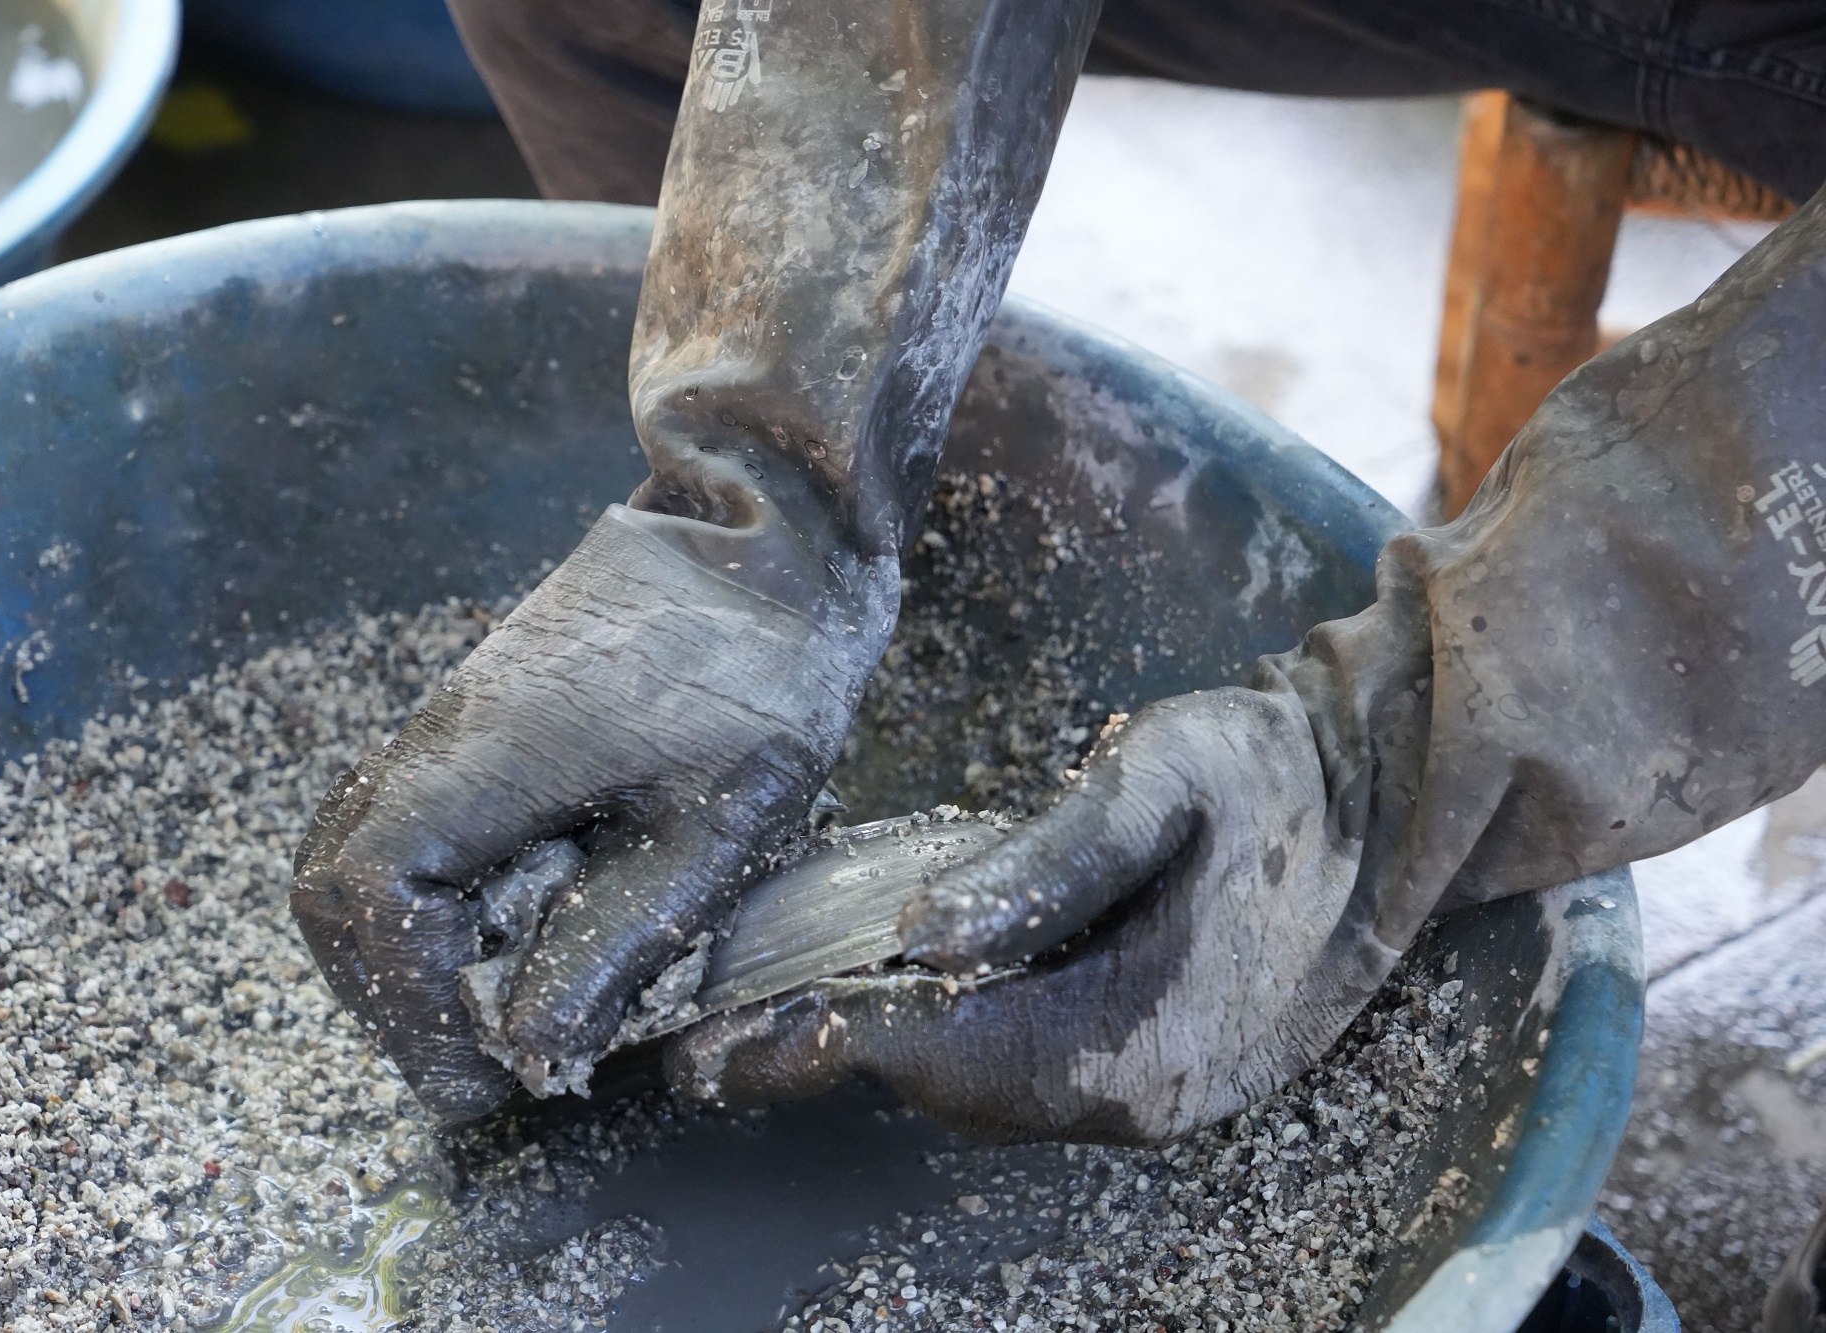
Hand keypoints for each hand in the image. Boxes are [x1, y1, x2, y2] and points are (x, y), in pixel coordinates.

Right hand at [291, 507, 873, 1122]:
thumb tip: (528, 1049)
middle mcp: (440, 735)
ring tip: (490, 1005)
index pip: (372, 897)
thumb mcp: (716, 827)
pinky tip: (519, 923)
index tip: (487, 1072)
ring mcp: (453, 720)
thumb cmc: (759, 673)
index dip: (409, 1007)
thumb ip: (616, 942)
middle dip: (389, 991)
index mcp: (484, 757)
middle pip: (335, 882)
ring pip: (358, 847)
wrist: (768, 537)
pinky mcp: (483, 718)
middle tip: (477, 1056)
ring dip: (403, 946)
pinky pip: (410, 816)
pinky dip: (434, 893)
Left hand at [667, 688, 1395, 1144]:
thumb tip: (920, 940)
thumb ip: (1038, 864)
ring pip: (985, 1092)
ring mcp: (1160, 1094)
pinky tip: (892, 1007)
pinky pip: (1028, 1073)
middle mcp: (1142, 1094)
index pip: (943, 1055)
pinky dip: (946, 1046)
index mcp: (1136, 1034)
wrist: (1399, 806)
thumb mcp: (1156, 782)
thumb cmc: (1275, 775)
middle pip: (952, 1092)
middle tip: (706, 1046)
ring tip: (769, 1028)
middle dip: (827, 1062)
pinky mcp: (1165, 1070)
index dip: (820, 1044)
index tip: (717, 1038)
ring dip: (882, 1057)